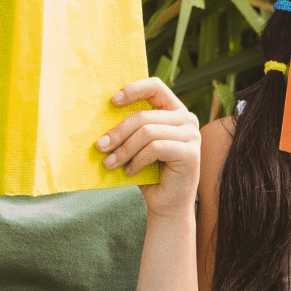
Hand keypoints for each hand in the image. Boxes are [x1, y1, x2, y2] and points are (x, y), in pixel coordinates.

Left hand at [98, 78, 200, 217]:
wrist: (166, 203)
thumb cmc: (148, 171)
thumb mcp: (136, 144)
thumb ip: (129, 128)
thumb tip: (98, 117)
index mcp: (174, 110)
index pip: (155, 87)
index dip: (133, 90)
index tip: (112, 101)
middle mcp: (186, 119)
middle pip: (144, 116)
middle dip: (118, 132)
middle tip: (100, 146)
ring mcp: (191, 135)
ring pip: (147, 132)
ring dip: (124, 149)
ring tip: (110, 163)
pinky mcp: (191, 153)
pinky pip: (155, 148)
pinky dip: (137, 160)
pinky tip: (130, 171)